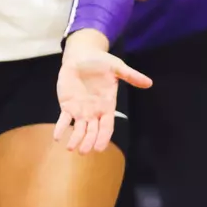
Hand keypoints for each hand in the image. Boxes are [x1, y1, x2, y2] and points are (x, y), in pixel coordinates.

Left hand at [53, 34, 151, 154]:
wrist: (82, 55)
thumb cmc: (101, 62)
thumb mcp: (117, 67)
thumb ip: (131, 75)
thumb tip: (149, 82)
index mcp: (107, 106)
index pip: (107, 126)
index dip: (103, 137)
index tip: (99, 148)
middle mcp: (94, 112)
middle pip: (92, 131)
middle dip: (88, 142)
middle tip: (84, 151)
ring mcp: (80, 110)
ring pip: (78, 129)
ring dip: (75, 139)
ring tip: (70, 147)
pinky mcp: (67, 105)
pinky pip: (64, 119)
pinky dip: (60, 128)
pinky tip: (57, 137)